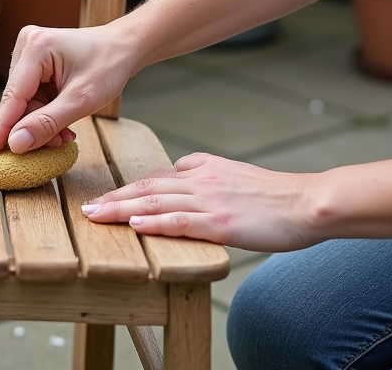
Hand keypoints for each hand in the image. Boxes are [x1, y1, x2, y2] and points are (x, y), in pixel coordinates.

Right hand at [0, 22, 136, 154]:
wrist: (126, 46)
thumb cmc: (109, 65)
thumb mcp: (81, 100)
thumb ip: (47, 123)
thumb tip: (15, 144)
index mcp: (36, 48)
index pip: (13, 96)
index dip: (1, 128)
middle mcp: (27, 45)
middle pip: (18, 100)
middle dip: (34, 126)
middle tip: (55, 145)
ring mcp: (30, 52)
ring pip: (26, 102)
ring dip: (42, 123)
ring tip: (64, 135)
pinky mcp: (36, 61)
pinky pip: (33, 96)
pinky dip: (46, 113)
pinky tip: (62, 124)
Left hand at [79, 152, 319, 252]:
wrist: (306, 202)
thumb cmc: (273, 193)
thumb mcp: (232, 172)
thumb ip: (202, 172)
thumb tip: (177, 173)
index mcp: (201, 167)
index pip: (156, 178)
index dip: (127, 189)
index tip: (105, 197)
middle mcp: (199, 179)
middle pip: (146, 187)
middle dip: (113, 198)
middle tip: (85, 208)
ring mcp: (209, 200)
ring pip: (155, 202)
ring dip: (121, 209)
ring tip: (96, 216)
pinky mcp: (220, 222)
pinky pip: (180, 221)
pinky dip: (154, 222)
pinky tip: (135, 225)